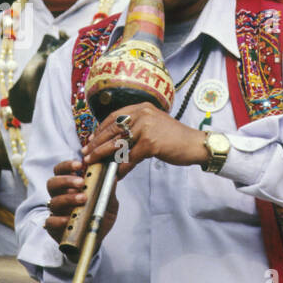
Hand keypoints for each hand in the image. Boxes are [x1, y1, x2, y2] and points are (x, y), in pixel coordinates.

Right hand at [44, 158, 118, 245]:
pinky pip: (51, 221)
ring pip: (53, 200)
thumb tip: (113, 176)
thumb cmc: (98, 217)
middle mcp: (61, 197)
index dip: (68, 165)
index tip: (80, 164)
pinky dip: (59, 219)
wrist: (95, 239)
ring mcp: (57, 212)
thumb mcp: (108, 204)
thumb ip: (109, 191)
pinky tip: (69, 219)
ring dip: (68, 198)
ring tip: (83, 199)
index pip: (62, 171)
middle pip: (53, 182)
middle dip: (66, 180)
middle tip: (81, 182)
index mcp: (71, 187)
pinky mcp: (54, 227)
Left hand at [80, 102, 205, 177]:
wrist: (195, 144)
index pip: (114, 116)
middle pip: (113, 130)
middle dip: (97, 143)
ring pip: (118, 144)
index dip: (101, 129)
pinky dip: (122, 168)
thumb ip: (138, 127)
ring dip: (103, 155)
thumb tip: (119, 140)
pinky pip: (130, 158)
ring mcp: (146, 128)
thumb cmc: (176, 138)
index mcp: (142, 108)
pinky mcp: (150, 143)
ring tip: (94, 163)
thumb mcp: (156, 125)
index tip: (92, 139)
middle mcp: (143, 114)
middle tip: (86, 153)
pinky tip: (118, 174)